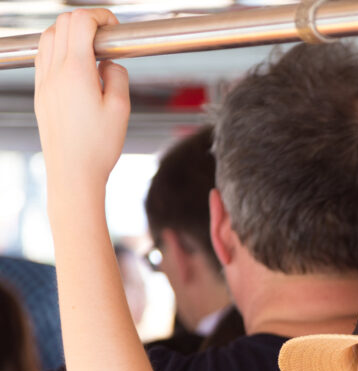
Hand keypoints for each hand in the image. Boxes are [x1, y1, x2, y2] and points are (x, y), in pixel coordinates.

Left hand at [34, 9, 129, 194]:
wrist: (73, 172)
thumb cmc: (97, 147)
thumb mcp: (121, 109)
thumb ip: (118, 76)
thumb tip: (111, 63)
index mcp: (75, 72)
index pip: (81, 22)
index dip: (100, 17)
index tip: (114, 28)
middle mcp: (54, 72)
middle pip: (63, 23)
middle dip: (86, 21)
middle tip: (106, 37)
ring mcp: (44, 82)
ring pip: (49, 37)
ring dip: (70, 33)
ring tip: (92, 50)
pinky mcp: (42, 93)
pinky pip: (44, 57)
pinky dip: (59, 49)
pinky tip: (77, 66)